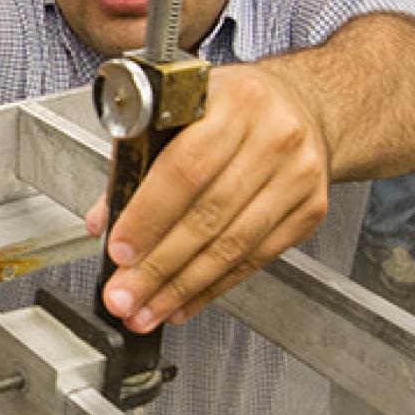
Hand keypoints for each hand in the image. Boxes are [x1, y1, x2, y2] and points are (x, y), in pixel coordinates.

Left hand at [84, 64, 330, 332]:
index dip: (148, 217)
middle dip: (158, 266)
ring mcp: (298, 176)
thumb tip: (103, 220)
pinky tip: (184, 302)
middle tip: (123, 296)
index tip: (119, 251)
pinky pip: (256, 259)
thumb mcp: (179, 111)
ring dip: (182, 287)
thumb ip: (136, 161)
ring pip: (233, 245)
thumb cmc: (231, 105)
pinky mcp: (311, 210)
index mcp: (234, 103)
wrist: (300, 104)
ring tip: (146, 310)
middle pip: (208, 215)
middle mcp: (273, 137)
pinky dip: (214, 287)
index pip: (185, 169)